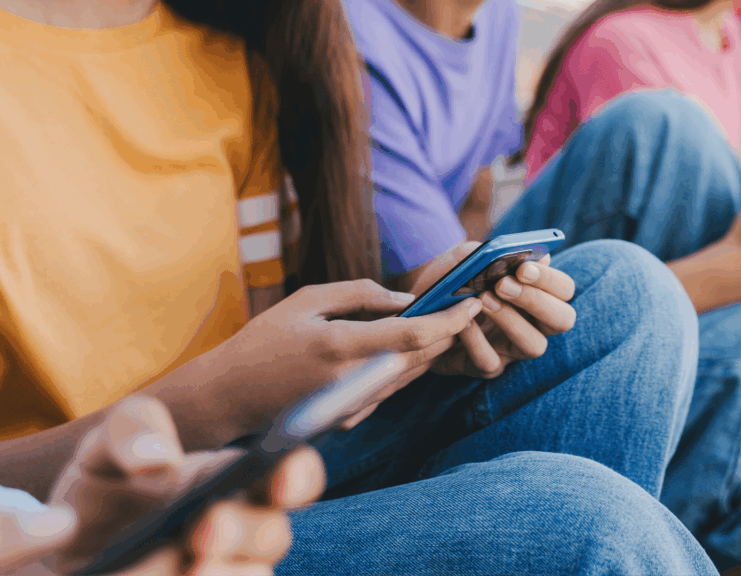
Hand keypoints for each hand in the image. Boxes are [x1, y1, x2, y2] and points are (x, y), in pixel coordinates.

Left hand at [4, 395, 325, 575]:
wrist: (63, 553)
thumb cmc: (102, 492)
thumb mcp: (105, 448)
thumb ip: (133, 431)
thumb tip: (157, 460)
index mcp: (234, 478)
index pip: (294, 473)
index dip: (300, 476)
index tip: (281, 483)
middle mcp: (239, 530)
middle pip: (273, 534)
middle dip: (243, 533)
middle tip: (203, 531)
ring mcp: (223, 569)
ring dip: (224, 574)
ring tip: (186, 570)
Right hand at [196, 280, 481, 441]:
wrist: (230, 396)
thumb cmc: (264, 340)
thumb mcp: (307, 300)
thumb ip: (361, 294)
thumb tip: (407, 300)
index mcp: (341, 346)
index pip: (414, 336)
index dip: (450, 319)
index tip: (472, 301)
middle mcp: (353, 381)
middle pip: (421, 357)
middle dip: (450, 331)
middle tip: (467, 304)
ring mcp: (353, 405)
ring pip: (411, 374)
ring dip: (435, 349)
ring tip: (450, 320)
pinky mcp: (350, 417)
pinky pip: (391, 388)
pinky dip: (409, 366)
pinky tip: (417, 345)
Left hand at [413, 243, 575, 378]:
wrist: (418, 299)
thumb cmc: (453, 276)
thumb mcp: (470, 258)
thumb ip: (495, 254)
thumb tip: (526, 255)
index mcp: (537, 293)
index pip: (564, 289)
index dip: (549, 280)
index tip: (523, 268)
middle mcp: (534, 323)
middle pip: (562, 320)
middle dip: (536, 301)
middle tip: (503, 284)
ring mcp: (513, 348)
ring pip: (534, 346)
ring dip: (511, 321)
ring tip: (483, 300)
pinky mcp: (488, 366)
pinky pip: (491, 362)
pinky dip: (477, 342)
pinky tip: (462, 324)